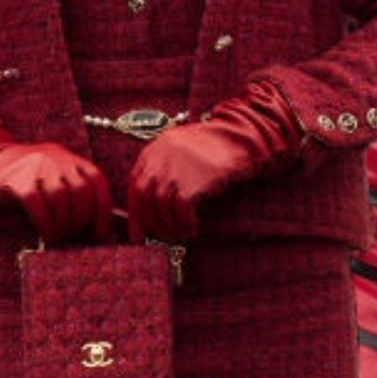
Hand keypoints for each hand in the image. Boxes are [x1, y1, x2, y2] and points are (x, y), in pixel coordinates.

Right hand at [0, 102, 112, 242]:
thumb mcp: (53, 178)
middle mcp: (56, 159)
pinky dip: (46, 224)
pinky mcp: (16, 180)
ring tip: (58, 238)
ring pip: (61, 200)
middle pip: (81, 192)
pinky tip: (45, 234)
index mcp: (69, 158)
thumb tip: (96, 229)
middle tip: (73, 238)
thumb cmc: (23, 179)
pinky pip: (37, 205)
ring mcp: (36, 168)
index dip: (103, 212)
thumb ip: (73, 195)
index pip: (97, 182)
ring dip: (63, 226)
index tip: (100, 235)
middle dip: (81, 222)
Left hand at [127, 81, 301, 241]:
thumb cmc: (213, 149)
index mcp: (155, 149)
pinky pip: (181, 211)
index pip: (135, 184)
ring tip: (179, 235)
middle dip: (150, 223)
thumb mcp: (181, 152)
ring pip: (161, 207)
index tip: (138, 233)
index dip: (136, 213)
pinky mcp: (194, 181)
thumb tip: (150, 210)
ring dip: (169, 228)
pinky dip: (184, 224)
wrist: (241, 138)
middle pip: (144, 197)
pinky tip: (192, 230)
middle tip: (159, 239)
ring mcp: (176, 168)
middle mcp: (161, 157)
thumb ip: (163, 171)